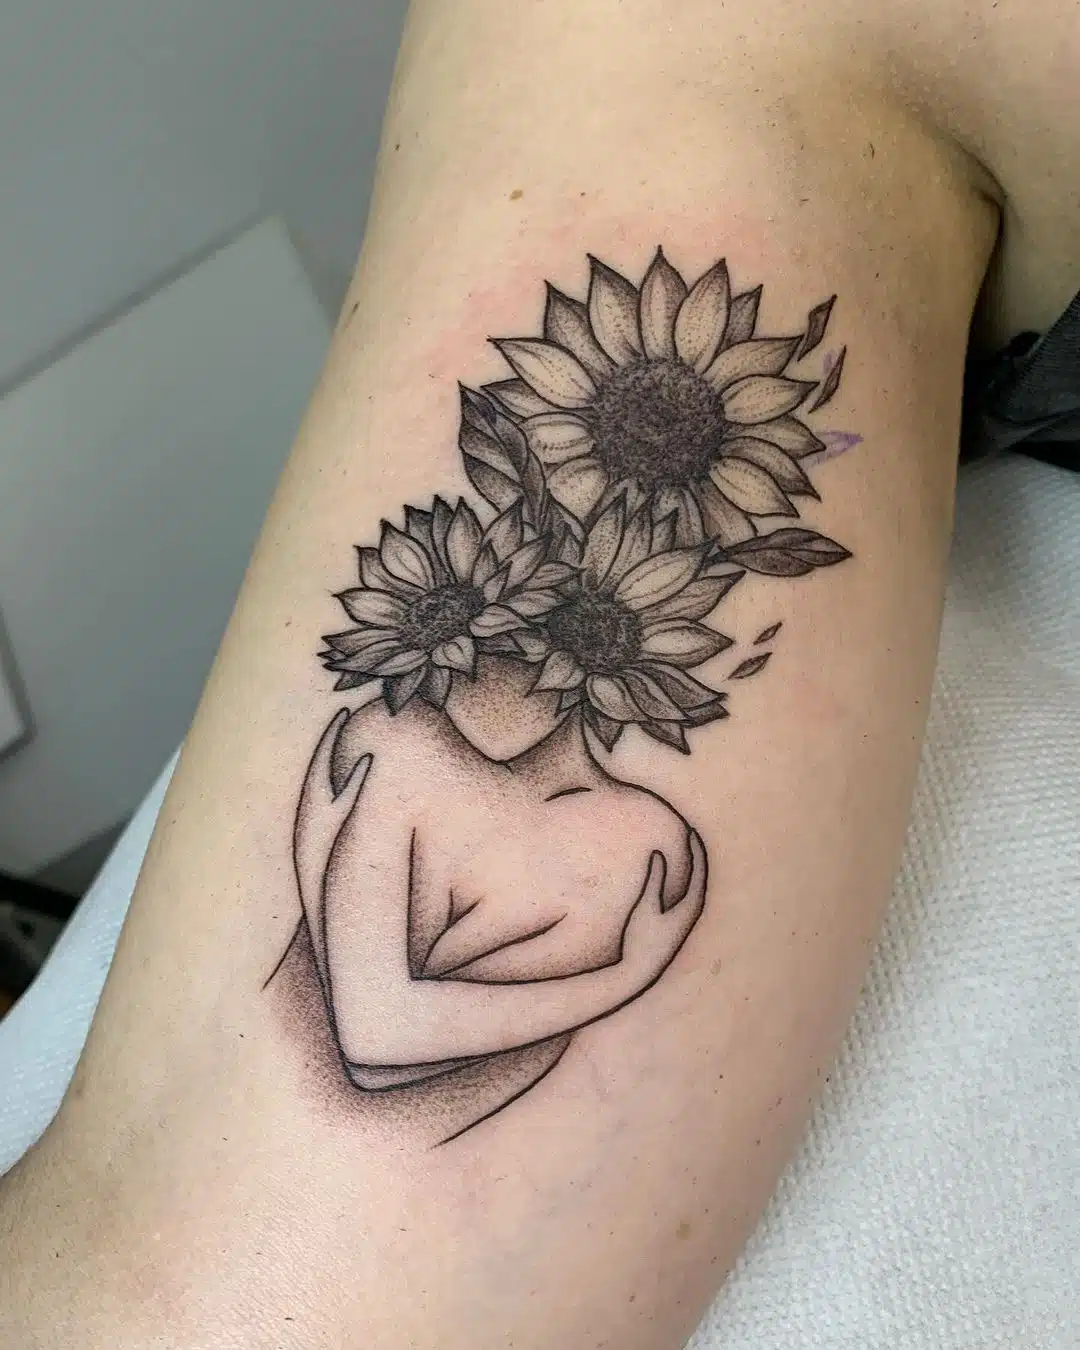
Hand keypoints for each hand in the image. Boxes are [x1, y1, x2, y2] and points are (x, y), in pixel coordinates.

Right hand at [620, 831, 706, 984]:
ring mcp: (685, 921)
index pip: (699, 871)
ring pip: (695, 888)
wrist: (639, 971)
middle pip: (700, 878)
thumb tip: (659, 854)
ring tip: (687, 851)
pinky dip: (685, 882)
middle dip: (696, 856)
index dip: (696, 850)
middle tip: (691, 836)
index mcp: (690, 907)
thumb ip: (655, 880)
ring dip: (692, 869)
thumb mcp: (647, 906)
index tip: (691, 832)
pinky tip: (675, 878)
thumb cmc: (642, 939)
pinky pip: (687, 896)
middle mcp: (692, 913)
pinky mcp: (677, 926)